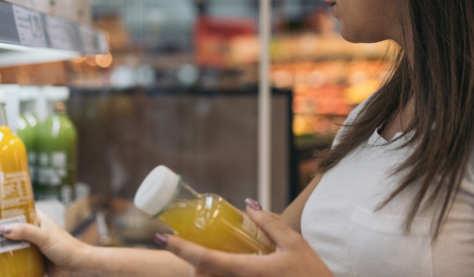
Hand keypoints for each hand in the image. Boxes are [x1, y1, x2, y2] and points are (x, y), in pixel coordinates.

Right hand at [0, 208, 94, 276]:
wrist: (78, 267)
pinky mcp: (34, 259)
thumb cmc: (68, 248)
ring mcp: (35, 246)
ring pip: (16, 244)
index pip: (22, 209)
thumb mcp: (45, 236)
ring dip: (6, 246)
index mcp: (40, 221)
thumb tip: (5, 228)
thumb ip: (25, 231)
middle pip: (15, 228)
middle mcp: (36, 232)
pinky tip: (1, 261)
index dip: (9, 208)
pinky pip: (19, 258)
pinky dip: (11, 259)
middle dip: (3, 231)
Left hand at [159, 198, 334, 276]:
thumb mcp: (294, 244)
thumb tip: (248, 204)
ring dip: (205, 273)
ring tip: (205, 259)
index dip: (180, 248)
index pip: (205, 259)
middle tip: (188, 247)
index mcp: (249, 271)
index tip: (161, 236)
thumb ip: (270, 223)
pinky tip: (222, 270)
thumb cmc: (313, 276)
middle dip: (193, 265)